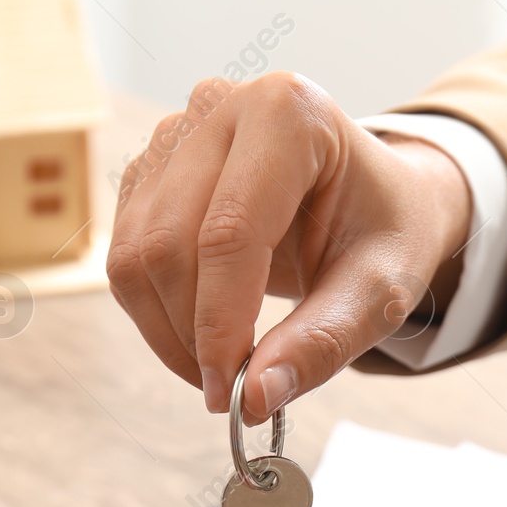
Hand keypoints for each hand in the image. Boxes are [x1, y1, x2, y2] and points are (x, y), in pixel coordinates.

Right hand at [108, 73, 471, 421]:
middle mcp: (218, 107)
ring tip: (221, 367)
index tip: (230, 393)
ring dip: (168, 332)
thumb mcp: (381, 290)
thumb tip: (254, 399)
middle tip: (232, 392)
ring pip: (135, 256)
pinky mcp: (147, 172)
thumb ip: (323, 342)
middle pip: (168, 244)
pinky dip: (156, 314)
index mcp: (288, 112)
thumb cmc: (380, 232)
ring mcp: (174, 135)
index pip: (229, 232)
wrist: (367, 197)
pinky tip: (202, 332)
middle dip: (192, 335)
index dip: (220, 323)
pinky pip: (126, 259)